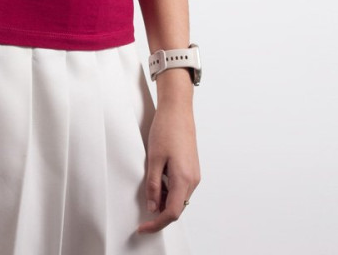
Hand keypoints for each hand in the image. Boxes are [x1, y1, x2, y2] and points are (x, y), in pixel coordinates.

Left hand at [136, 101, 200, 234]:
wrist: (178, 109)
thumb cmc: (166, 129)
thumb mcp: (154, 158)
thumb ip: (153, 185)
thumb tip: (152, 206)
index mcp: (183, 178)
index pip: (172, 212)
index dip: (157, 224)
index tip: (143, 227)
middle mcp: (193, 179)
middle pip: (177, 207)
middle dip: (160, 212)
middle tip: (143, 208)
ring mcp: (194, 174)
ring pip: (179, 198)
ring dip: (164, 200)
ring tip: (150, 187)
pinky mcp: (192, 168)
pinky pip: (181, 187)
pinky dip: (169, 190)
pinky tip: (159, 179)